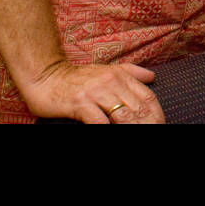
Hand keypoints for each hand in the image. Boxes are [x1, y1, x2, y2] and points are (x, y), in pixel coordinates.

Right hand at [19, 60, 164, 123]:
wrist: (45, 76)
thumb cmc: (76, 77)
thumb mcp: (106, 70)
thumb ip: (130, 72)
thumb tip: (152, 76)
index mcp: (121, 76)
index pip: (148, 97)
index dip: (157, 115)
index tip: (159, 126)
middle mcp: (111, 82)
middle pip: (137, 109)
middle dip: (146, 125)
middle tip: (152, 133)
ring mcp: (96, 92)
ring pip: (122, 116)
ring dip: (129, 128)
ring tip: (133, 135)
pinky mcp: (80, 103)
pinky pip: (99, 121)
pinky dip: (106, 130)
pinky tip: (109, 133)